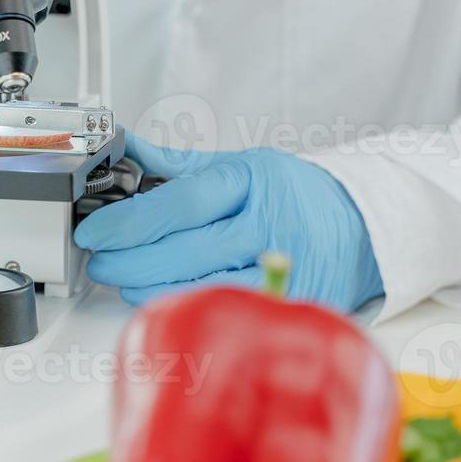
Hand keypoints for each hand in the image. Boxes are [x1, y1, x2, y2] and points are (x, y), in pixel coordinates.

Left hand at [75, 135, 383, 311]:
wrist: (364, 225)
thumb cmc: (295, 194)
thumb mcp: (240, 165)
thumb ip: (179, 166)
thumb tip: (124, 150)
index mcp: (251, 181)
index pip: (180, 203)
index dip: (130, 221)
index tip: (96, 232)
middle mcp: (267, 225)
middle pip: (184, 252)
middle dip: (130, 261)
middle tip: (100, 262)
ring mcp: (282, 269)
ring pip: (202, 288)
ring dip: (152, 288)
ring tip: (125, 280)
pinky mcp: (289, 305)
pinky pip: (227, 311)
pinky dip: (189, 306)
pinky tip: (167, 298)